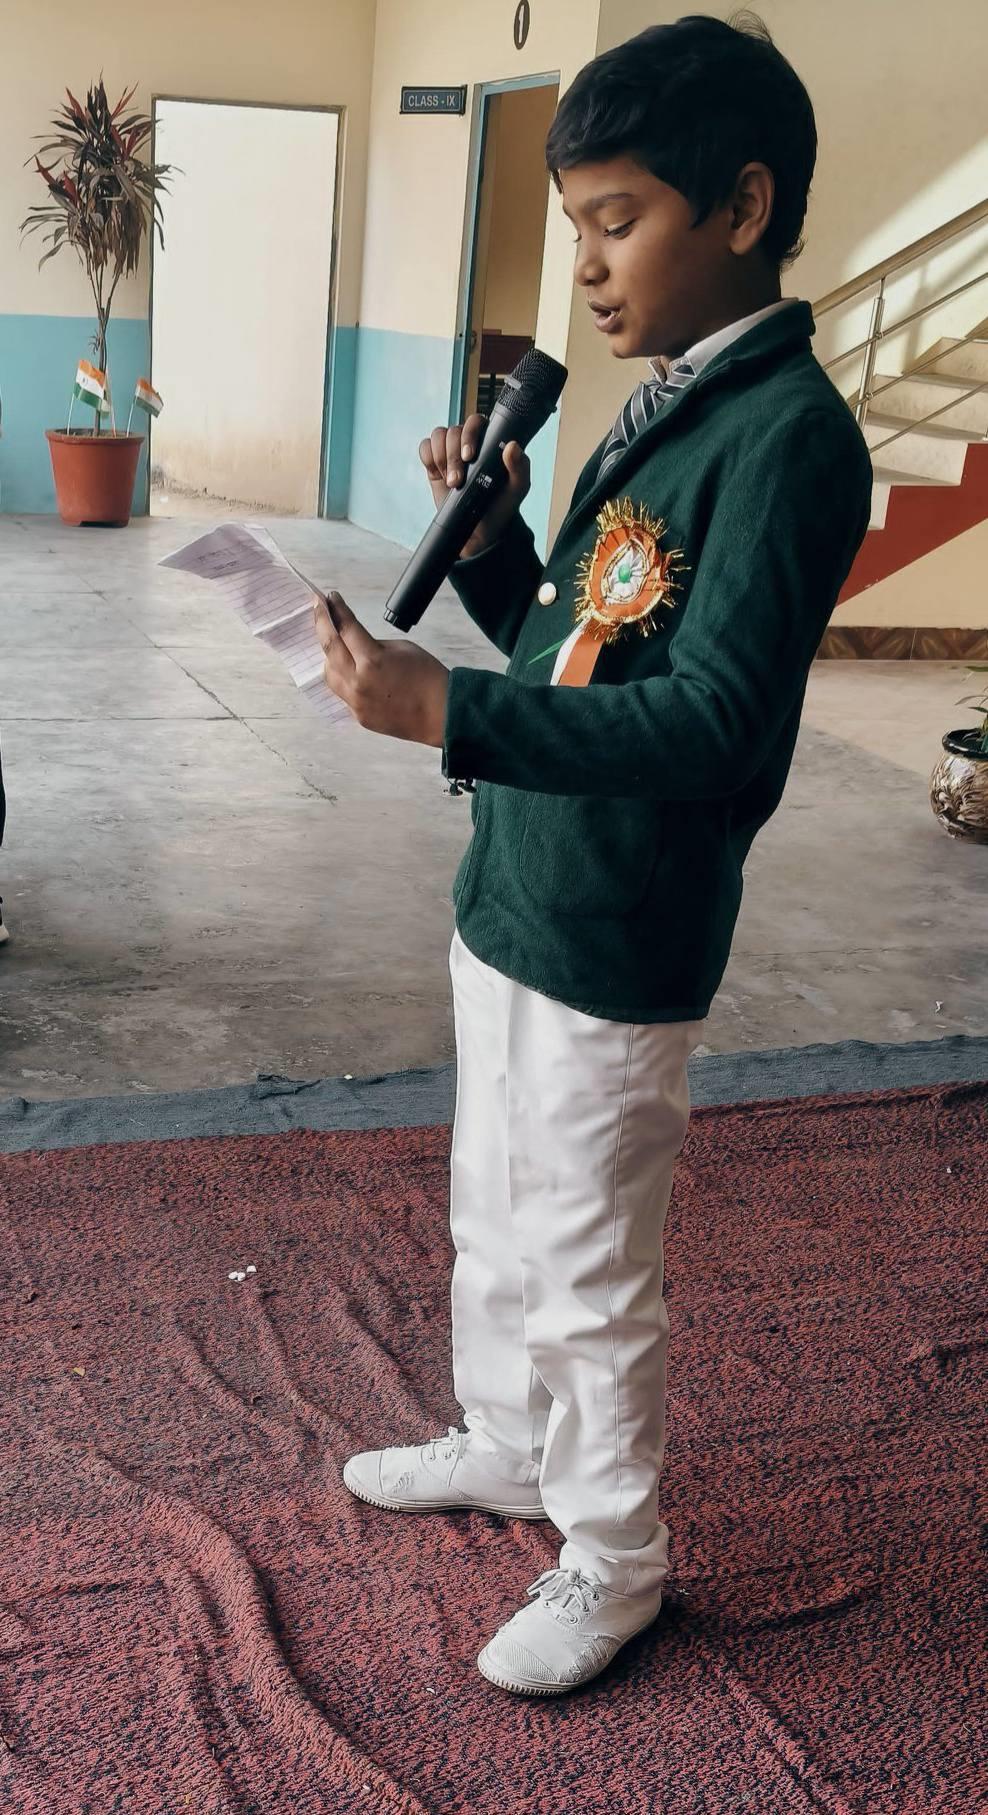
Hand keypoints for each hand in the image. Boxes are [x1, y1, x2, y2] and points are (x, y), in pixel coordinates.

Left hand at [314, 592, 448, 746]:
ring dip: (330, 654)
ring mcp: (356, 702)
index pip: (345, 627)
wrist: (441, 715)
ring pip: (329, 672)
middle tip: (320, 608)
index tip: (330, 598)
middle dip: (321, 623)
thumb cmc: (428, 678)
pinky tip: (349, 669)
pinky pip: (341, 692)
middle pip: (329, 647)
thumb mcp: (402, 648)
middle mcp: (358, 682)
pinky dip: (342, 677)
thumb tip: (356, 644)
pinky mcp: (358, 715)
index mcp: (372, 660)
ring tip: (335, 642)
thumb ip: (373, 644)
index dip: (336, 609)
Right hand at [419, 413, 530, 559]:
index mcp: (489, 441)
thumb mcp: (518, 489)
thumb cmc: (501, 506)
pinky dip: (429, 458)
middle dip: (453, 455)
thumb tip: (513, 446)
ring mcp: (450, 452)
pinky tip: (437, 473)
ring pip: (438, 436)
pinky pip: (425, 448)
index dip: (469, 434)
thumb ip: (520, 467)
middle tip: (457, 480)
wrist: (480, 531)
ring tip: (451, 482)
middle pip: (453, 430)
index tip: (469, 456)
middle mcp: (469, 442)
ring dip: (440, 457)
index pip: (476, 422)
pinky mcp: (435, 463)